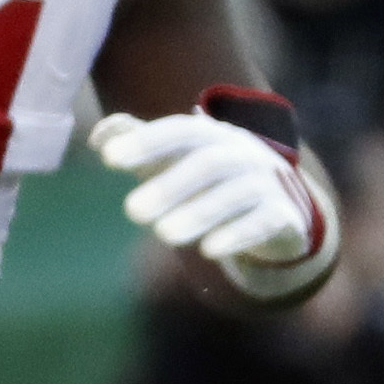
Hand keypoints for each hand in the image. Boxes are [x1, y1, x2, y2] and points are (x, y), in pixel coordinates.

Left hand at [96, 109, 325, 294]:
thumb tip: (98, 136)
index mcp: (212, 136)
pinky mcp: (284, 216)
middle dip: (170, 185)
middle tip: (132, 212)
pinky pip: (265, 221)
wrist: (276, 210)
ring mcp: (267, 183)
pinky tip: (209, 251)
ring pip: (237, 192)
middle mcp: (243, 153)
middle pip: (209, 162)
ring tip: (164, 235)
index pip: (180, 131)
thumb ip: (137, 144)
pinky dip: (238, 234)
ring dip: (200, 213)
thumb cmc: (208, 181)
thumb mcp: (173, 161)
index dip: (146, 141)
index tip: (107, 159)